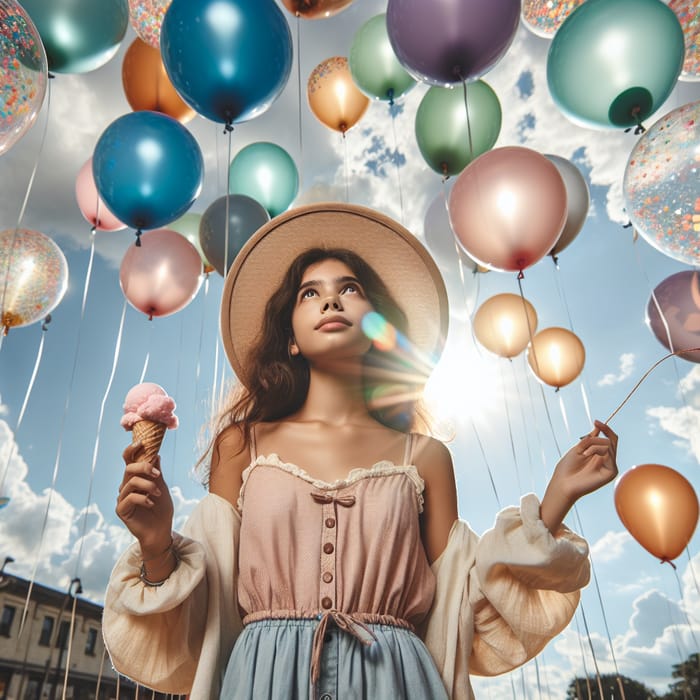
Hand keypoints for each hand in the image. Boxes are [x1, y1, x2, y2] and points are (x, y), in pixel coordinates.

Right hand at [116, 441, 173, 556]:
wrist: (161, 530)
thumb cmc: (161, 509)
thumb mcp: (161, 486)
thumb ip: (156, 471)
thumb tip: (156, 454)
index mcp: (135, 478)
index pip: (128, 461)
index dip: (132, 450)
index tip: (142, 442)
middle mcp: (126, 486)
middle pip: (129, 469)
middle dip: (144, 468)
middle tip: (158, 475)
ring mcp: (122, 498)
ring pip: (130, 482)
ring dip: (148, 485)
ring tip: (158, 493)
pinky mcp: (121, 510)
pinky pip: (129, 498)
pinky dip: (143, 498)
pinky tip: (151, 503)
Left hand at [540, 420, 618, 532]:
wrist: (563, 483)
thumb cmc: (568, 468)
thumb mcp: (578, 448)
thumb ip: (590, 439)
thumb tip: (598, 426)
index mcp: (600, 455)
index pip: (610, 439)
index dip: (605, 429)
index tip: (596, 421)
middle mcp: (607, 461)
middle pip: (612, 440)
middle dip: (598, 436)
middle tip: (585, 440)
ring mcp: (610, 466)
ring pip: (609, 445)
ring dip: (593, 445)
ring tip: (583, 453)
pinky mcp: (611, 472)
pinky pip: (609, 454)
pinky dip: (596, 450)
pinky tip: (586, 455)